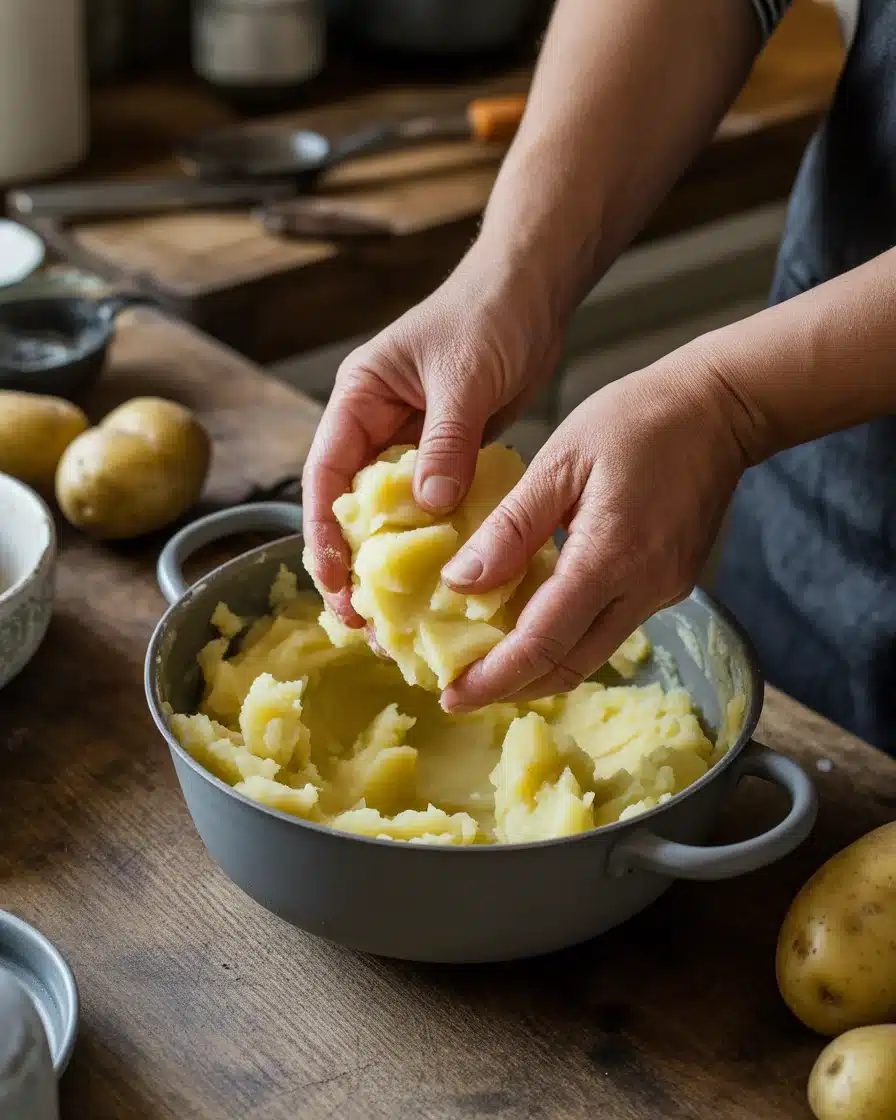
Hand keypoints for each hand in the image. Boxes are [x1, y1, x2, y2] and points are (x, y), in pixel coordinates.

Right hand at [302, 242, 564, 625]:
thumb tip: (430, 508)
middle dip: (354, 562)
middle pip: (352, 505)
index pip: (326, 475)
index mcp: (359, 400)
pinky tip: (447, 578)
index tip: (334, 580)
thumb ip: (446, 442)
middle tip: (364, 619)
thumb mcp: (462, 378)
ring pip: (393, 513)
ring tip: (401, 615)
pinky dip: (438, 541)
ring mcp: (414, 443)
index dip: (323, 532)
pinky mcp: (449, 455)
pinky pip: (435, 506)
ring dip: (396, 560)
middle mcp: (377, 425)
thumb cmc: (489, 314)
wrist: (533, 290)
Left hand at [440, 353, 751, 708]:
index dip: (494, 678)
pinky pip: (611, 627)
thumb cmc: (635, 420)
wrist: (719, 407)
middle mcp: (643, 589)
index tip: (452, 697)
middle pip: (569, 666)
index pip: (543, 642)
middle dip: (512, 687)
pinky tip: (534, 621)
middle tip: (460, 692)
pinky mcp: (670, 585)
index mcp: (610, 557)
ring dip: (539, 668)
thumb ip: (511, 528)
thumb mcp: (559, 462)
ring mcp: (663, 592)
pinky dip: (567, 637)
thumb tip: (459, 583)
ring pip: (591, 654)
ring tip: (487, 663)